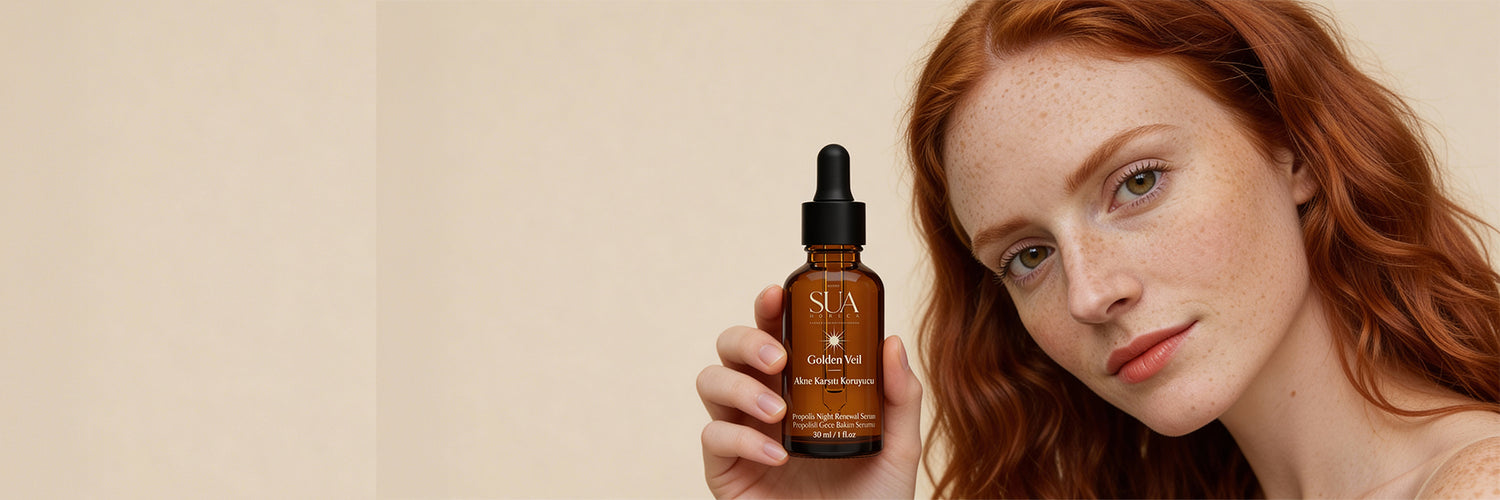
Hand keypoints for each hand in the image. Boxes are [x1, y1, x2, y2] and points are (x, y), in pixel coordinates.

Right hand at [697, 284, 923, 498]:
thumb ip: (899, 398)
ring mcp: (742, 435)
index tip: (779, 294)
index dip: (769, 308)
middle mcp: (764, 403)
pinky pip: (714, 438)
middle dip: (747, 340)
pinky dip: (743, 440)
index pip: (775, 334)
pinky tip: (777, 457)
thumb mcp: (899, 448)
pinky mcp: (725, 471)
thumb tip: (892, 341)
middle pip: (730, 347)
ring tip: (779, 412)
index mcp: (800, 387)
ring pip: (710, 381)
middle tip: (778, 359)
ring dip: (740, 386)